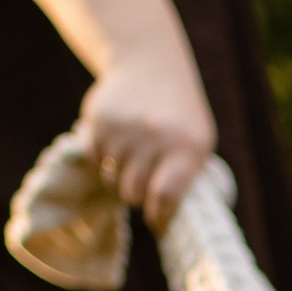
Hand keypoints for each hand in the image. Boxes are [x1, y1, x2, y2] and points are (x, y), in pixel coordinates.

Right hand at [76, 47, 216, 232]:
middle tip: (143, 179)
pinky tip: (115, 142)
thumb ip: (187, 179)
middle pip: (133, 193)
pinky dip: (101, 159)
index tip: (156, 221)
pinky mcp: (99, 121)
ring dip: (118, 176)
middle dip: (136, 193)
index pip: (165, 197)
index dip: (158, 216)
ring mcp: (125, 128)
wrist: (150, 65)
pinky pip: (94, 161)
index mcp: (188, 147)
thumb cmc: (179, 116)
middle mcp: (156, 137)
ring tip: (131, 157)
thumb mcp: (198, 142)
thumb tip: (167, 225)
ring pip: (111, 180)